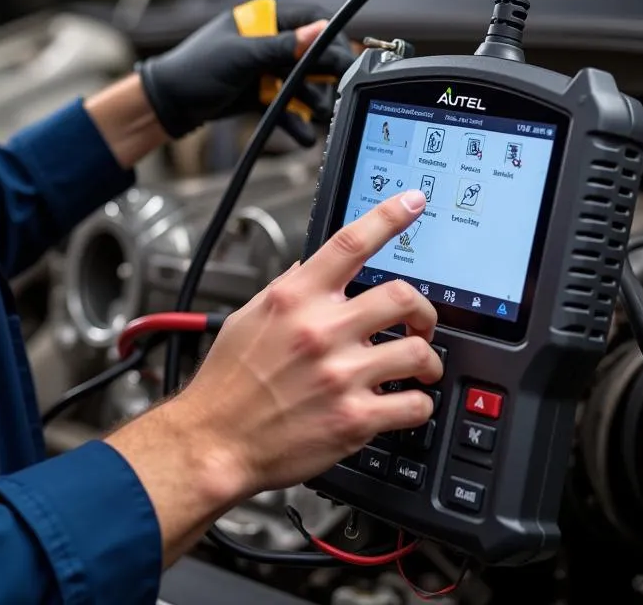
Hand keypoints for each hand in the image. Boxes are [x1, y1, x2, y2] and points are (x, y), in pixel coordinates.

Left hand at [134, 1, 355, 145]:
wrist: (167, 104)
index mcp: (262, 21)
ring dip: (313, 101)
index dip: (330, 39)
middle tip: (337, 95)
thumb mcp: (241, 57)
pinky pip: (286, 105)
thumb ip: (281, 46)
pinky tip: (304, 136)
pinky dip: (295, 119)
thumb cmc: (194, 69)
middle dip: (325, 76)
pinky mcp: (260, 93)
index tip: (346, 60)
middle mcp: (267, 42)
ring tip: (320, 117)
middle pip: (311, 55)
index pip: (309, 21)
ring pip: (302, 83)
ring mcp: (264, 69)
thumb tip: (320, 29)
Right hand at [172, 189, 439, 497]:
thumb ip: (288, 289)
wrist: (215, 441)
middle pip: (403, 297)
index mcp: (294, 298)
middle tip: (421, 323)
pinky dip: (418, 404)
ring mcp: (341, 375)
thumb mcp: (248, 317)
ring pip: (418, 353)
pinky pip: (414, 405)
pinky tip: (404, 404)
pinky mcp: (354, 420)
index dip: (389, 216)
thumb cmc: (228, 382)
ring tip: (419, 368)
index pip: (350, 243)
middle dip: (424, 311)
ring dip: (427, 361)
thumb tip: (313, 267)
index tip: (413, 202)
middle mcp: (321, 331)